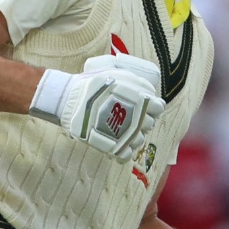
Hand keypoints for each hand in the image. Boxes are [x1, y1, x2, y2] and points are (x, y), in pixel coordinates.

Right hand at [30, 54, 164, 161]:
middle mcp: (138, 118)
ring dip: (131, 135)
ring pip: (139, 140)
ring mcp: (127, 134)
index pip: (159, 108)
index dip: (151, 107)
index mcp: (141, 100)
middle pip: (149, 124)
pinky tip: (115, 143)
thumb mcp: (116, 74)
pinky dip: (122, 151)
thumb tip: (149, 91)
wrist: (69, 100)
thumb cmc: (92, 85)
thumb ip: (135, 82)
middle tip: (125, 115)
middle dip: (140, 120)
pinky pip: (126, 154)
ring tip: (117, 129)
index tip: (140, 105)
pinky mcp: (114, 147)